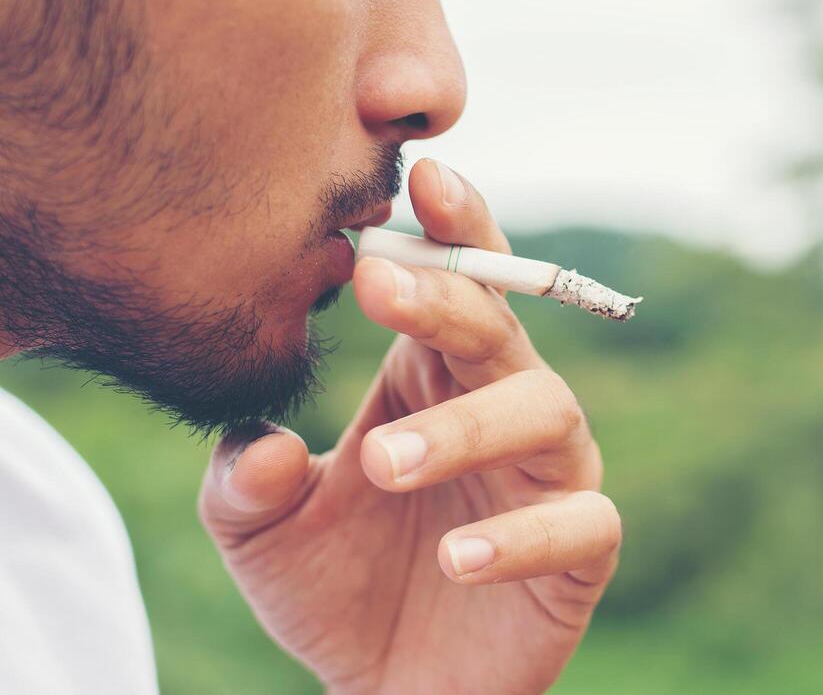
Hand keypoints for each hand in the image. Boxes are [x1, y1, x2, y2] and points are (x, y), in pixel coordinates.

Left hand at [197, 159, 621, 694]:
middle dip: (448, 300)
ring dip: (467, 426)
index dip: (453, 227)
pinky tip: (458, 556)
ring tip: (383, 462)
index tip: (421, 178)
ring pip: (547, 411)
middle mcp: (503, 404)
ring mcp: (549, 474)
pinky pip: (580, 522)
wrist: (383, 690)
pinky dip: (524, 534)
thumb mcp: (259, 532)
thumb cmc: (332, 587)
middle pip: (500, 327)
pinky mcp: (581, 549)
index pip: (459, 281)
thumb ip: (242, 481)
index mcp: (434, 374)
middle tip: (379, 291)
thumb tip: (257, 444)